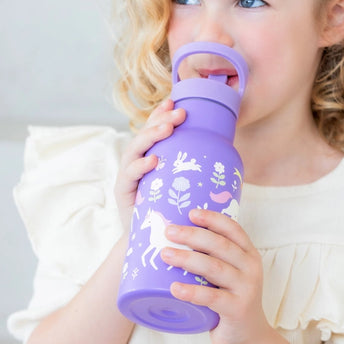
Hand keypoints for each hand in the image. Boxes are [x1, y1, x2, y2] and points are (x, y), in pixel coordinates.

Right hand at [114, 99, 185, 232]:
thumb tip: (220, 154)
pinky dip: (140, 166)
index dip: (160, 115)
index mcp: (148, 158)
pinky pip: (129, 176)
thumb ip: (187, 170)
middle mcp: (136, 164)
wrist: (153, 242)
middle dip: (160, 121)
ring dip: (151, 136)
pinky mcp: (123, 193)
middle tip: (179, 112)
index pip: (152, 131)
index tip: (174, 101)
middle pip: (144, 136)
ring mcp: (128, 177)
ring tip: (167, 128)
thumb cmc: (170, 211)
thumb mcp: (179, 186)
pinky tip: (153, 160)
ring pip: (134, 150)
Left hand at [160, 209, 269, 343]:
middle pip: (220, 245)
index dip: (212, 219)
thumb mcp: (230, 274)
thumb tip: (177, 237)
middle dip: (193, 235)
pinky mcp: (237, 309)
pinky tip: (173, 288)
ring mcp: (246, 288)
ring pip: (214, 267)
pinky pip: (211, 298)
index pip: (233, 229)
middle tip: (169, 231)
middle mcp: (250, 268)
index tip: (191, 212)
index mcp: (248, 254)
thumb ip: (214, 257)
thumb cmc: (231, 299)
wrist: (250, 338)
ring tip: (165, 254)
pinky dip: (191, 292)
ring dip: (187, 259)